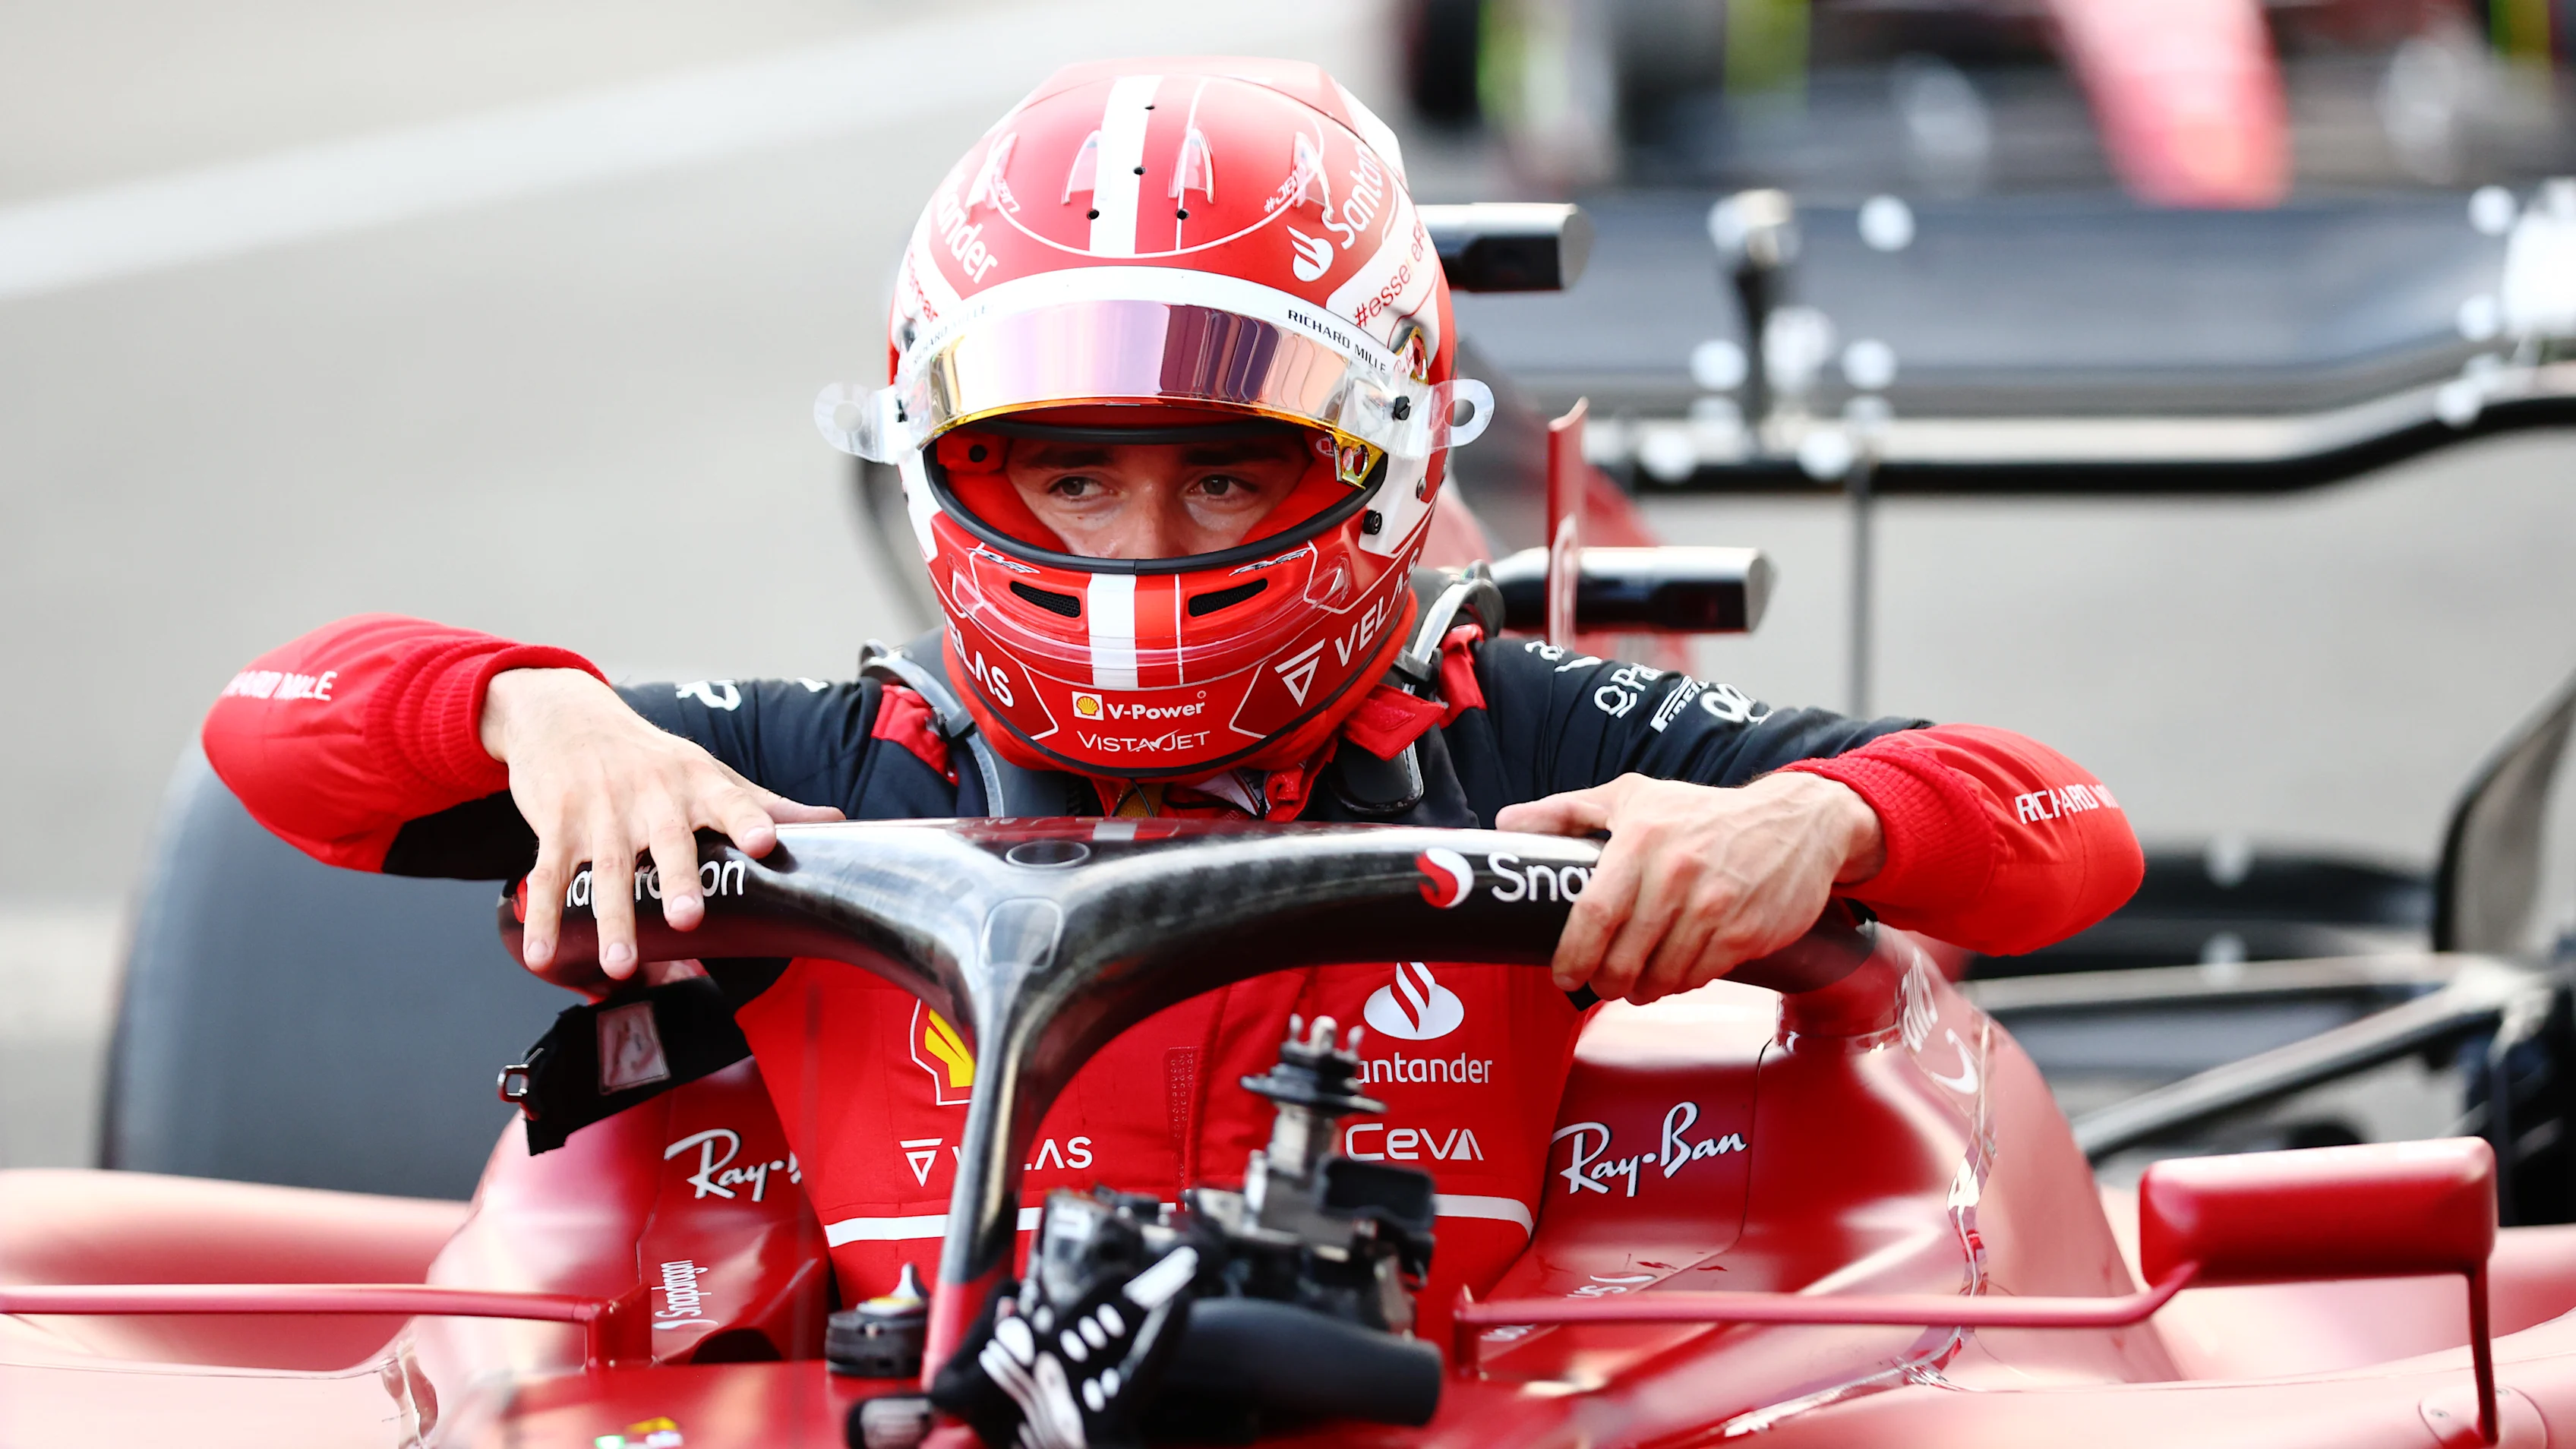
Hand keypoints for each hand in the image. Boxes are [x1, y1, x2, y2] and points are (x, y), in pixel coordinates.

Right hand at [480, 668, 842, 983]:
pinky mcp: (556, 828)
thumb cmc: (652, 757)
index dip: (749, 819)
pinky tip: (544, 957)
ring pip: (605, 871)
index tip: (766, 842)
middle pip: (666, 842)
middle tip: (689, 918)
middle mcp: (650, 796)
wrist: (566, 718)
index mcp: (697, 781)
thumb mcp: (708, 772)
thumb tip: (837, 823)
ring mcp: (600, 813)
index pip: (729, 800)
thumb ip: (764, 804)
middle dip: (678, 880)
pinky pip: (548, 877)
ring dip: (612, 920)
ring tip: (621, 966)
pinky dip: (545, 919)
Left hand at [1494, 772, 1884, 1003]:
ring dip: (1640, 989)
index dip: (1572, 953)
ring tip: (1633, 982)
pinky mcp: (1745, 933)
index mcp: (1642, 837)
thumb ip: (1566, 812)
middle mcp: (1678, 872)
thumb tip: (1505, 824)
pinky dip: (1677, 983)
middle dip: (1604, 980)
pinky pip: (1697, 976)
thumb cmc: (1701, 812)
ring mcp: (1715, 906)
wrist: (1797, 824)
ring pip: (1661, 974)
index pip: (1594, 912)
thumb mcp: (1633, 796)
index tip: (1562, 973)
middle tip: (1597, 982)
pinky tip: (1671, 973)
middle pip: (1625, 954)